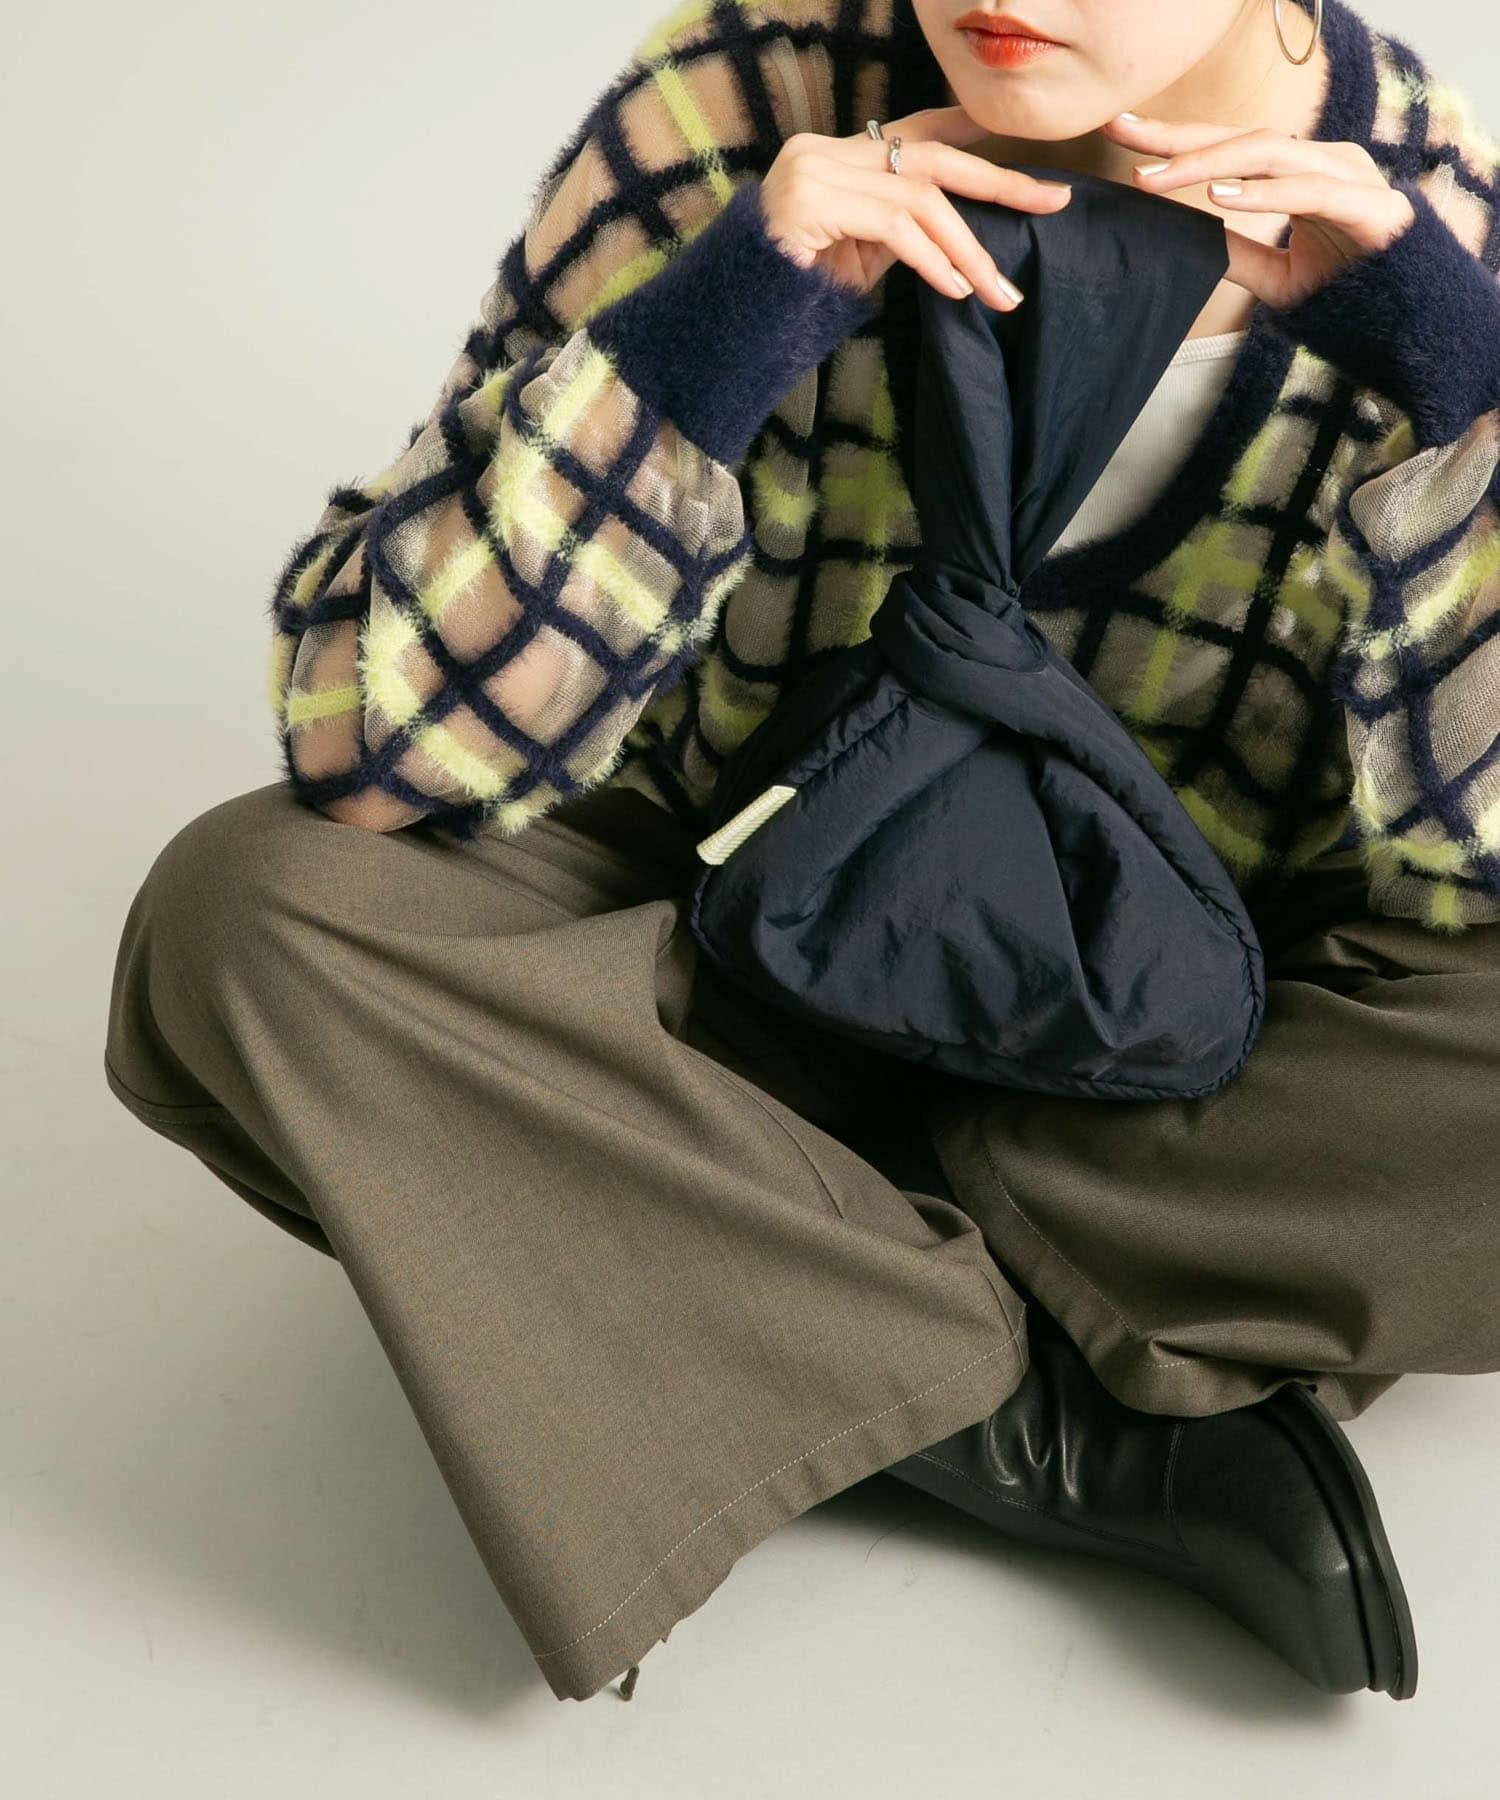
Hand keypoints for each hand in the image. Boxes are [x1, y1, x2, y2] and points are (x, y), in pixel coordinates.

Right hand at [759, 105, 1073, 309]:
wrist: (736, 319)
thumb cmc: (797, 293)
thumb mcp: (860, 255)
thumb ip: (901, 230)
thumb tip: (958, 239)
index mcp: (837, 154)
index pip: (916, 132)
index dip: (971, 134)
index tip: (1022, 147)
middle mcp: (825, 150)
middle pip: (930, 157)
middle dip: (998, 182)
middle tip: (1052, 203)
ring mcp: (816, 171)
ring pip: (919, 198)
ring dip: (968, 247)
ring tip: (997, 290)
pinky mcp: (812, 203)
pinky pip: (894, 227)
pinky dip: (933, 259)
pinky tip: (956, 288)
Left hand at [1103, 112, 1416, 308]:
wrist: (1408, 319)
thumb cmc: (1347, 292)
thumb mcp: (1277, 278)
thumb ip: (1238, 255)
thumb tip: (1190, 243)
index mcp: (1301, 172)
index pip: (1229, 147)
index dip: (1175, 142)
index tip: (1122, 137)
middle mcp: (1323, 162)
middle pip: (1241, 138)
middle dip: (1178, 136)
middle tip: (1121, 132)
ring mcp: (1348, 177)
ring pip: (1269, 154)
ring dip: (1209, 163)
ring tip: (1158, 176)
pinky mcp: (1367, 205)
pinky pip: (1308, 190)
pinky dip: (1263, 192)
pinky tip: (1221, 195)